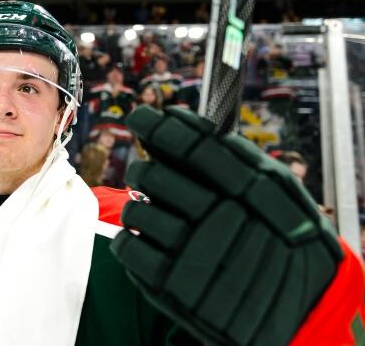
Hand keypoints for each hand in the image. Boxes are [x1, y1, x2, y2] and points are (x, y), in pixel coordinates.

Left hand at [111, 106, 342, 345]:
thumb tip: (174, 119)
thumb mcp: (276, 189)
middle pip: (151, 175)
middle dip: (144, 170)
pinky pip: (128, 246)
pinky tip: (146, 240)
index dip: (159, 126)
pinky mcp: (172, 288)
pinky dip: (129, 239)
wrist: (299, 309)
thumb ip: (231, 155)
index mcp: (250, 190)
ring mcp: (195, 255)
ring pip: (136, 209)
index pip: (191, 146)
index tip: (141, 117)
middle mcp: (221, 220)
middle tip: (149, 175)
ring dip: (139, 207)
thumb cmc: (280, 236)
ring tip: (156, 214)